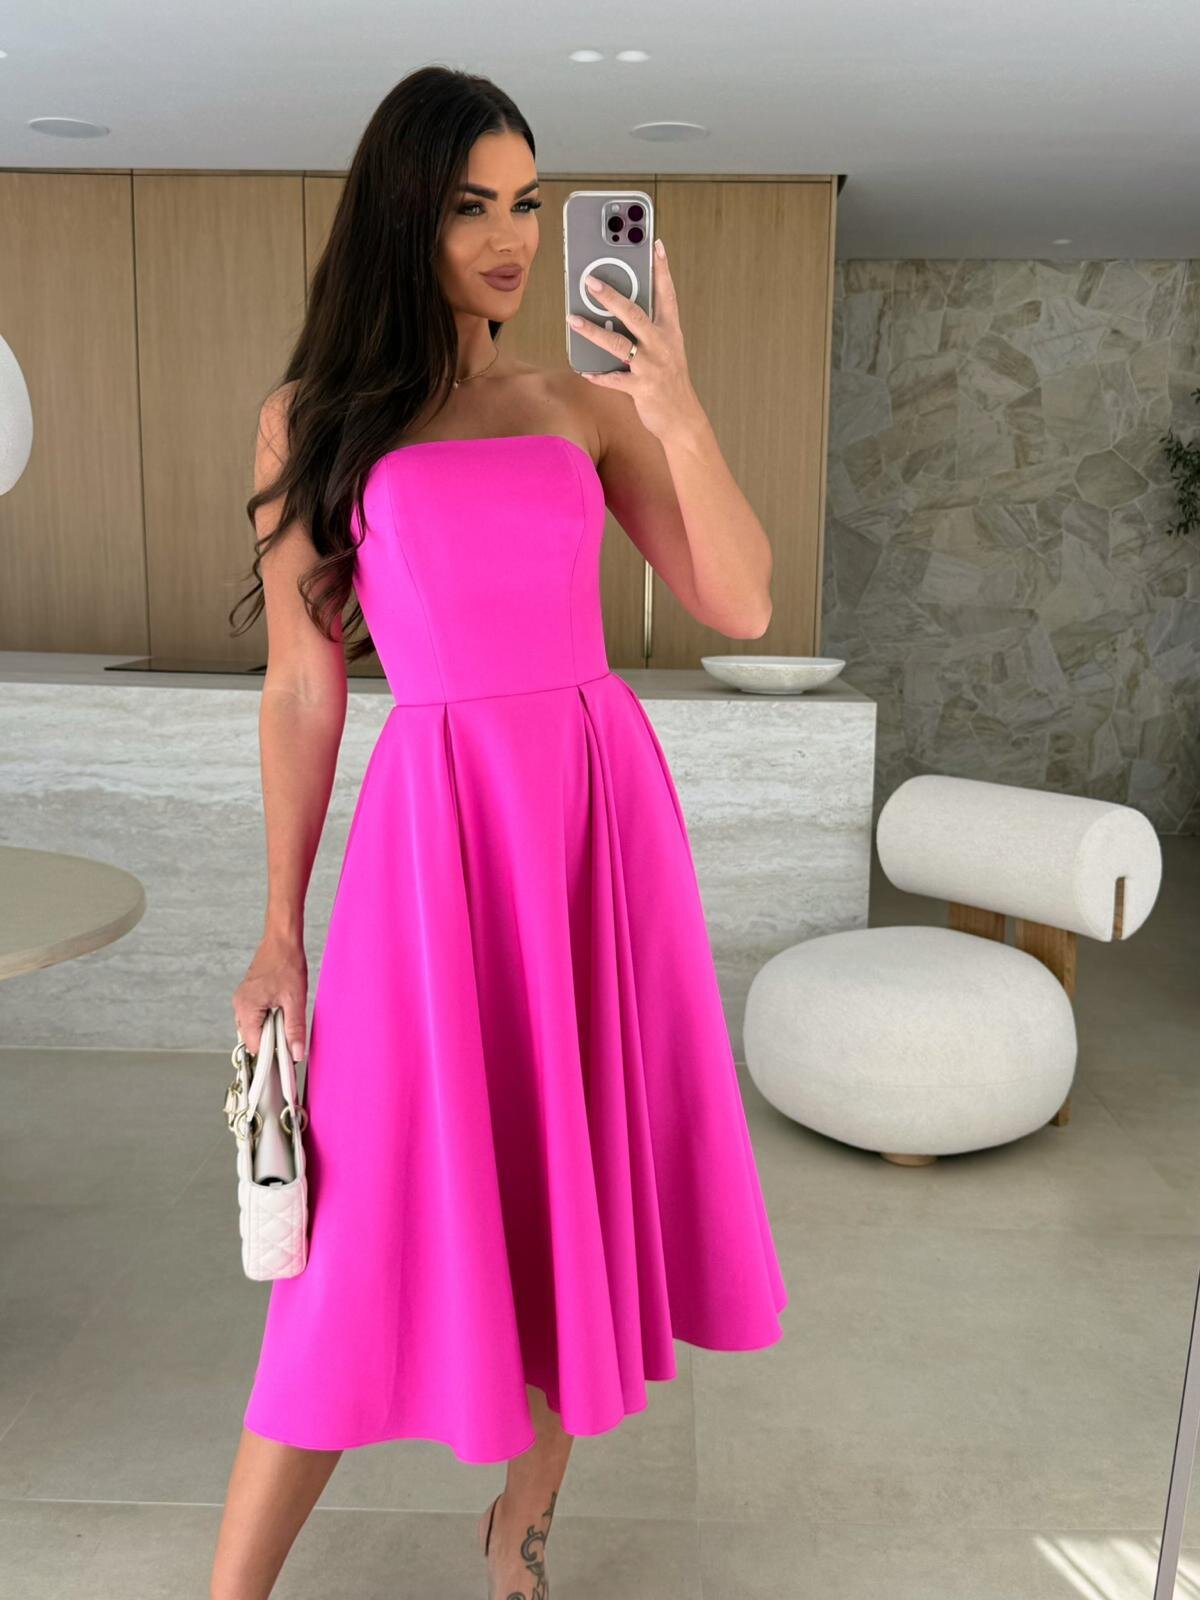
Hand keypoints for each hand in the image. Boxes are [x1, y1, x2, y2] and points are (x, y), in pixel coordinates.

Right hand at [233, 932, 307, 1060]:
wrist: (282, 940)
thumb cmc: (286, 963)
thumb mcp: (295, 999)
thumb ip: (295, 1029)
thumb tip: (297, 1053)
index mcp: (247, 1008)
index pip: (253, 1046)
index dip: (270, 1054)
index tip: (286, 1057)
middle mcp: (239, 1005)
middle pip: (252, 1038)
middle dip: (271, 1042)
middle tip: (290, 1036)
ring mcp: (242, 1000)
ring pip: (254, 1027)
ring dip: (270, 1030)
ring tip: (287, 1019)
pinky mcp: (248, 996)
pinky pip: (255, 1016)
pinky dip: (267, 1020)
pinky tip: (281, 1012)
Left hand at [568, 240, 699, 441]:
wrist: (682, 418)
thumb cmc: (669, 380)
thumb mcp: (667, 350)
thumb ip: (647, 329)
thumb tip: (617, 310)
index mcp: (670, 331)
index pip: (667, 294)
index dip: (661, 269)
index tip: (655, 244)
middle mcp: (662, 345)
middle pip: (635, 314)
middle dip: (611, 296)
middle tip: (590, 281)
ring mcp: (652, 367)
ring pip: (618, 344)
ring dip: (592, 331)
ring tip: (572, 319)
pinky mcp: (642, 389)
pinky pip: (614, 380)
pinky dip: (598, 375)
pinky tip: (585, 369)